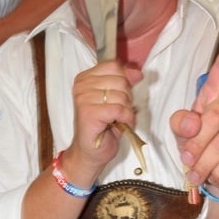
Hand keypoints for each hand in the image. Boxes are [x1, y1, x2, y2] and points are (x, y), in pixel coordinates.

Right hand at [63, 60, 135, 181]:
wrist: (89, 153)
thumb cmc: (102, 127)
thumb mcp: (115, 99)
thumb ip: (124, 82)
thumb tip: (137, 72)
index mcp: (85, 78)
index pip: (114, 66)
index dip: (126, 80)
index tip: (121, 97)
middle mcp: (81, 86)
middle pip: (121, 80)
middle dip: (127, 99)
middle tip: (117, 113)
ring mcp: (83, 99)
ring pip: (122, 96)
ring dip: (126, 111)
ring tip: (116, 121)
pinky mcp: (89, 113)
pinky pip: (119, 109)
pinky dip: (125, 119)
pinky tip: (119, 126)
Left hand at [170, 31, 218, 196]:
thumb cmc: (200, 146)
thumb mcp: (182, 134)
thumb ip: (181, 124)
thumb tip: (192, 123)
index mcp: (216, 93)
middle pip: (213, 120)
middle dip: (195, 146)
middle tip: (187, 162)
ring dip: (205, 164)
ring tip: (197, 173)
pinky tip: (216, 174)